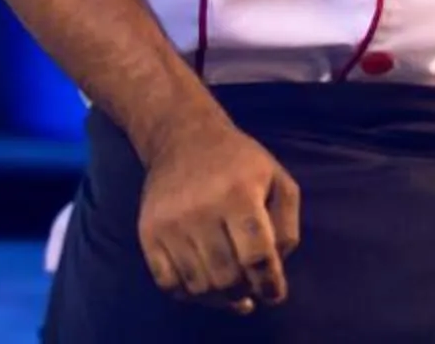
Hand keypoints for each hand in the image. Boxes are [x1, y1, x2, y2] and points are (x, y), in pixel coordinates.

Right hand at [136, 112, 300, 311]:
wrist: (184, 139)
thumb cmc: (240, 163)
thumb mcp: (278, 180)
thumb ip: (286, 224)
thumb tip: (275, 268)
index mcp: (239, 194)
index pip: (256, 254)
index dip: (269, 283)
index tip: (274, 294)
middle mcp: (202, 210)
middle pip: (227, 276)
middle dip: (245, 289)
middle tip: (251, 284)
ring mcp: (171, 224)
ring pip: (198, 285)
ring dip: (219, 295)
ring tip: (231, 286)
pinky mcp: (148, 234)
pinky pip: (168, 284)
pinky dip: (189, 293)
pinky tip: (203, 282)